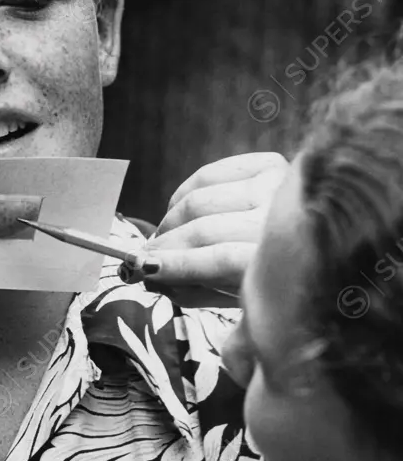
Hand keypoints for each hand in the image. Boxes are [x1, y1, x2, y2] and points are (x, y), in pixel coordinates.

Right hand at [143, 152, 287, 307]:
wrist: (315, 241)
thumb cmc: (270, 275)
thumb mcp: (235, 296)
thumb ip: (193, 291)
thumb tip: (152, 278)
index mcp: (284, 260)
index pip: (221, 259)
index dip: (178, 264)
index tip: (145, 269)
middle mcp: (283, 218)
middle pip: (205, 229)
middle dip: (166, 244)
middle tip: (146, 256)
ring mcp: (277, 187)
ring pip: (199, 200)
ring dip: (171, 220)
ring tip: (164, 236)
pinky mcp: (268, 164)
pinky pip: (207, 173)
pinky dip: (183, 192)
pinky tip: (178, 209)